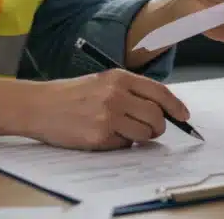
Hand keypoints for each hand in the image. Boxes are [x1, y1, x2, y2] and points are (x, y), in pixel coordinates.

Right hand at [25, 69, 189, 150]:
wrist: (39, 105)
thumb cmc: (71, 94)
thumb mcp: (103, 82)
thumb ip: (130, 91)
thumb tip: (160, 108)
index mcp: (119, 77)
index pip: (159, 92)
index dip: (175, 106)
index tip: (184, 116)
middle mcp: (116, 95)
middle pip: (156, 116)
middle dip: (158, 126)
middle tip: (150, 129)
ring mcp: (108, 116)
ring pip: (145, 134)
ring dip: (140, 137)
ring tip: (122, 131)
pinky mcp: (99, 137)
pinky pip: (124, 146)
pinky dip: (120, 144)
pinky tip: (104, 135)